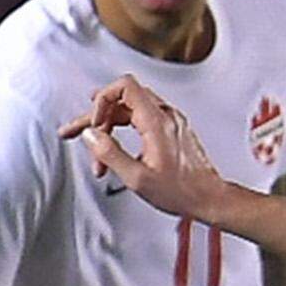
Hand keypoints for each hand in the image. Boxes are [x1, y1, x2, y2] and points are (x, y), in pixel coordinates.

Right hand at [65, 77, 235, 223]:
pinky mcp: (172, 130)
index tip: (94, 124)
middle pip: (124, 97)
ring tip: (93, 145)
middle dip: (97, 114)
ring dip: (109, 124)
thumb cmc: (182, 191)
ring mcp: (171, 121)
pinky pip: (142, 117)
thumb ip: (110, 154)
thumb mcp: (137, 178)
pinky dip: (124, 128)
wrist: (209, 198)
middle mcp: (166, 116)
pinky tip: (114, 146)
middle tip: (76, 131)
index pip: (125, 86)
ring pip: (131, 108)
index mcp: (157, 122)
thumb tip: (90, 135)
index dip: (103, 100)